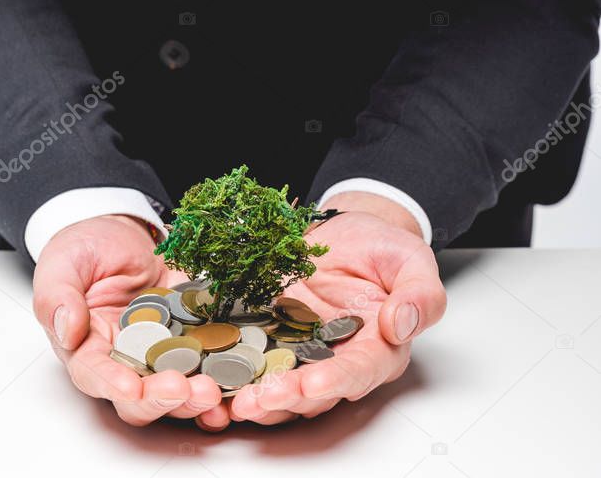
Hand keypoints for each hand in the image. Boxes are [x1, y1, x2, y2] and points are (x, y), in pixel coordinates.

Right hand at [33, 214, 224, 426]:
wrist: (122, 230)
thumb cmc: (84, 248)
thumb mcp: (62, 263)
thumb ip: (57, 296)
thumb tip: (66, 328)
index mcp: (88, 348)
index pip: (96, 376)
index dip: (114, 385)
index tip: (131, 387)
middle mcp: (126, 359)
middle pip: (140, 396)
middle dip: (163, 398)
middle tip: (186, 389)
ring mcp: (162, 350)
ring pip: (177, 389)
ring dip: (196, 398)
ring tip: (215, 393)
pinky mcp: (192, 336)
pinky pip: (209, 362)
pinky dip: (224, 377)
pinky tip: (239, 384)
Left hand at [217, 193, 445, 427]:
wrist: (348, 230)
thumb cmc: (383, 248)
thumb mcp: (412, 260)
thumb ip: (420, 295)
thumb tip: (401, 324)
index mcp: (377, 348)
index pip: (358, 372)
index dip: (334, 380)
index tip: (311, 383)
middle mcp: (336, 357)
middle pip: (312, 389)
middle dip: (283, 398)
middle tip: (255, 400)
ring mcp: (300, 348)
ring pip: (277, 382)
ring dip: (253, 394)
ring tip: (228, 400)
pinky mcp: (270, 331)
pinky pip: (250, 354)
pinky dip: (231, 367)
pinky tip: (209, 374)